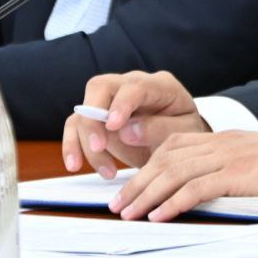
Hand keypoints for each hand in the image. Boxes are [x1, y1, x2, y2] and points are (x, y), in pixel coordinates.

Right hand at [64, 68, 201, 174]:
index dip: (121, 104)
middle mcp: (131, 85)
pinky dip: (72, 145)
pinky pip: (75, 125)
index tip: (114, 125)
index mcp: (159, 85)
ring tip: (106, 172)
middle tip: (98, 147)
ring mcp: (111, 100)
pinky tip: (74, 165)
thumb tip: (125, 132)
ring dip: (85, 141)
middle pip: (100, 87)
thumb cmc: (185, 132)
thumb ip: (160, 129)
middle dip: (94, 118)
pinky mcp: (97, 117)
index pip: (135, 86)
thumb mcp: (185, 132)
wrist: (180, 140)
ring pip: (84, 110)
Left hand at [107, 128, 257, 218]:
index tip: (129, 188)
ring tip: (130, 214)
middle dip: (137, 183)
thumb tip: (205, 189)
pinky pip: (196, 188)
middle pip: (165, 160)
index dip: (145, 167)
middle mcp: (218, 143)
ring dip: (146, 195)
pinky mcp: (237, 174)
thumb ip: (228, 169)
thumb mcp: (253, 161)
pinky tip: (159, 216)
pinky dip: (173, 202)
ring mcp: (227, 157)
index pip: (171, 148)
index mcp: (220, 139)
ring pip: (174, 174)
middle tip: (117, 205)